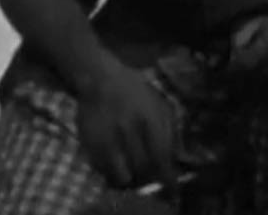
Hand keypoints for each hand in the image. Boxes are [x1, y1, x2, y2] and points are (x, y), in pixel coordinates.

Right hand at [77, 55, 176, 190]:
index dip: (167, 177)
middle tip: (150, 176)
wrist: (100, 78)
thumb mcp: (159, 104)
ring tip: (133, 171)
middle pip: (142, 168)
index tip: (171, 188)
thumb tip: (178, 160)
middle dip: (149, 177)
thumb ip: (171, 132)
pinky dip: (111, 172)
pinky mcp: (89, 143)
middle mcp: (127, 128)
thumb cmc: (135, 91)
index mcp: (148, 117)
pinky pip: (103, 170)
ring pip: (121, 175)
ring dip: (130, 177)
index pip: (160, 156)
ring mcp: (106, 137)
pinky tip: (117, 163)